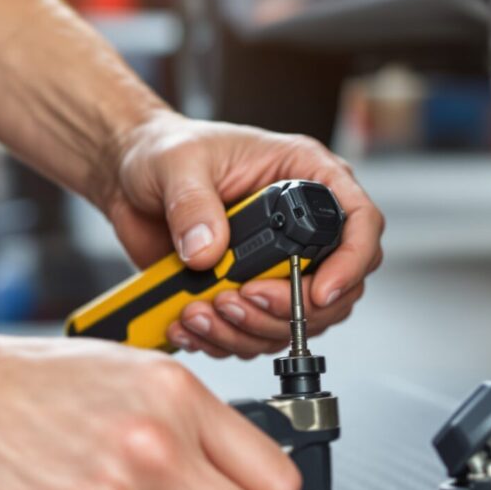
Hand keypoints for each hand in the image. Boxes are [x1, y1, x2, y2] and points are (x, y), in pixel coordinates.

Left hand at [96, 112, 383, 357]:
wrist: (131, 178)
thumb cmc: (166, 150)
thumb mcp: (177, 163)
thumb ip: (193, 204)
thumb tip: (208, 250)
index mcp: (305, 176)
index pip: (359, 223)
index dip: (352, 262)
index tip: (321, 291)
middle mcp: (300, 225)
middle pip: (337, 287)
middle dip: (291, 309)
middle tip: (244, 299)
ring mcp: (275, 265)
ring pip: (296, 322)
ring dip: (251, 329)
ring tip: (204, 310)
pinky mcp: (247, 293)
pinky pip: (254, 334)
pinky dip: (223, 340)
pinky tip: (190, 323)